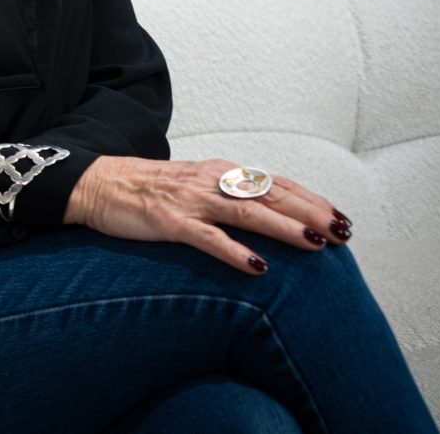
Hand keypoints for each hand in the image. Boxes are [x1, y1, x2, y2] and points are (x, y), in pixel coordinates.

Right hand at [65, 157, 351, 273]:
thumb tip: (270, 215)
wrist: (97, 183)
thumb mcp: (195, 186)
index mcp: (219, 172)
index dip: (310, 200)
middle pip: (269, 195)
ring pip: (246, 212)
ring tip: (315, 243)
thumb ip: (228, 196)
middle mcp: (210, 180)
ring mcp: (190, 200)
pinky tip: (257, 266)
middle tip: (342, 232)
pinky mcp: (169, 221)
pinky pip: (207, 237)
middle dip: (310, 213)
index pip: (275, 183)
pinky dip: (234, 251)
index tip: (341, 218)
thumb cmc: (148, 189)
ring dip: (283, 227)